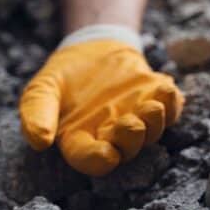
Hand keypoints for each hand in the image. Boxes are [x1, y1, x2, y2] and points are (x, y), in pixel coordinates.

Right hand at [20, 40, 183, 175]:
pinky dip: (172, 102)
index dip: (98, 159)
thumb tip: (40, 141)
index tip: (106, 154)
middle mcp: (112, 135)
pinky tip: (167, 88)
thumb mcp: (42, 90)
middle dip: (131, 140)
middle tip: (131, 123)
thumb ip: (36, 113)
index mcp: (81, 139)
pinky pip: (171, 109)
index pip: (90, 158)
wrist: (92, 50)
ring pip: (152, 132)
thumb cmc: (64, 76)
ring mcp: (137, 118)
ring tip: (152, 106)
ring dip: (155, 122)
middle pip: (126, 149)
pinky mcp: (154, 101)